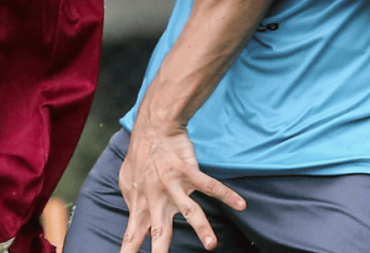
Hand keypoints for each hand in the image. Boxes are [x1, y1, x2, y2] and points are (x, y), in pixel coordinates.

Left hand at [119, 120, 244, 252]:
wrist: (153, 129)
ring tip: (212, 245)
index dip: (129, 251)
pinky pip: (209, 184)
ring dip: (201, 227)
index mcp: (140, 203)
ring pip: (188, 209)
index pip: (132, 233)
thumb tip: (139, 226)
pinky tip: (240, 204)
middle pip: (160, 229)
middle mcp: (155, 197)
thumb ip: (133, 204)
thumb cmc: (140, 158)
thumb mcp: (128, 182)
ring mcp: (171, 183)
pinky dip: (226, 194)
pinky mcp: (187, 170)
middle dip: (160, 249)